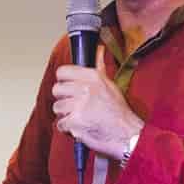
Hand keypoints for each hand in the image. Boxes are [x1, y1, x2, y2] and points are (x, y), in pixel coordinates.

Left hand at [52, 45, 143, 159]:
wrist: (126, 134)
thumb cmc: (119, 112)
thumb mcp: (110, 84)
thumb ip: (99, 67)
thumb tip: (99, 49)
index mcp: (93, 76)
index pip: (63, 71)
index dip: (63, 81)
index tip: (68, 87)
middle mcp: (85, 88)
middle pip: (57, 90)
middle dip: (64, 99)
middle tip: (75, 105)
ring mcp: (80, 105)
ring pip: (57, 107)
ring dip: (66, 115)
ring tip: (80, 117)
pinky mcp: (75, 121)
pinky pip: (60, 124)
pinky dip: (68, 129)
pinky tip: (79, 127)